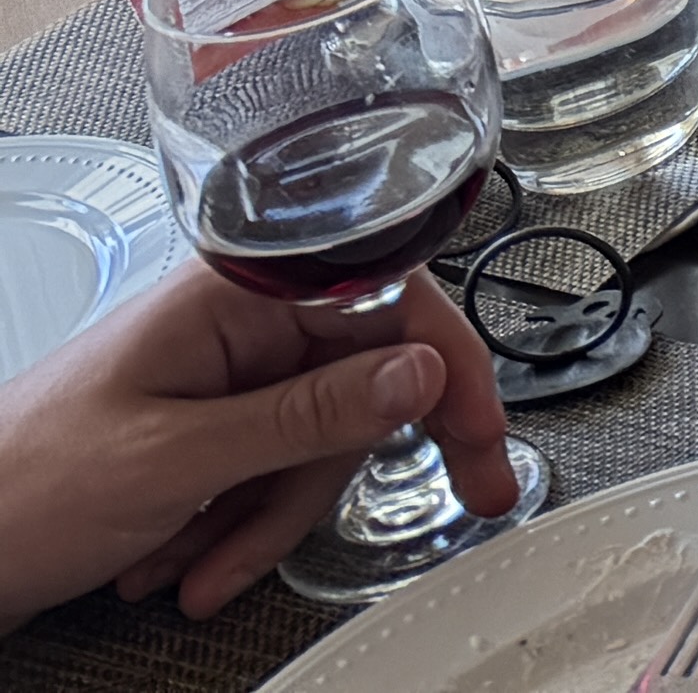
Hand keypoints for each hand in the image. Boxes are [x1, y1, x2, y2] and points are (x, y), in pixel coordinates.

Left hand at [0, 261, 517, 623]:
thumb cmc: (18, 488)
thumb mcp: (177, 460)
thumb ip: (308, 415)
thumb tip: (420, 373)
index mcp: (233, 291)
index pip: (387, 300)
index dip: (448, 368)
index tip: (485, 438)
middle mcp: (233, 319)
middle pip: (359, 379)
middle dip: (341, 472)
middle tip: (459, 499)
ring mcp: (217, 372)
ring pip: (312, 440)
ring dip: (263, 521)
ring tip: (198, 571)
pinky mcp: (200, 423)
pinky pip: (265, 469)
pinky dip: (232, 528)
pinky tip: (178, 566)